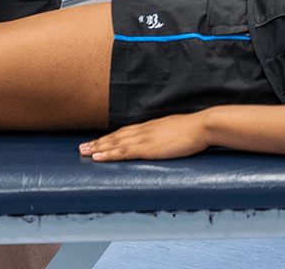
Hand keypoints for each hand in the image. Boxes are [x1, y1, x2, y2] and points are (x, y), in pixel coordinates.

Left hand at [81, 113, 211, 160]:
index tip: (99, 141)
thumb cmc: (194, 130)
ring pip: (115, 143)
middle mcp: (144, 131)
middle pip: (116, 136)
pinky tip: (98, 158)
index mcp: (151, 126)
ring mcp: (144, 139)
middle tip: (82, 147)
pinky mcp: (148, 149)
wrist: (202, 127)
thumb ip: (168, 135)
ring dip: (98, 148)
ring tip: (84, 152)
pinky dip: (109, 154)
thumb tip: (166, 141)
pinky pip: (123, 152)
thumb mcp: (177, 130)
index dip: (110, 137)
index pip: (125, 131)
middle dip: (98, 142)